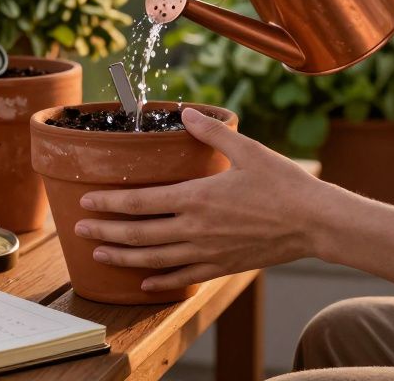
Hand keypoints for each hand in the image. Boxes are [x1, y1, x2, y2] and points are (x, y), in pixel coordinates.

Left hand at [75, 108, 336, 291]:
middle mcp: (196, 228)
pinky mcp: (221, 266)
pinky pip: (183, 277)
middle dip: (105, 232)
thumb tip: (185, 112)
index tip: (88, 200)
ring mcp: (207, 251)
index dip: (110, 203)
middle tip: (79, 229)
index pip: (141, 202)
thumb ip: (211, 131)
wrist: (314, 222)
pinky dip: (159, 281)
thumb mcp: (247, 149)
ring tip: (99, 254)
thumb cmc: (283, 183)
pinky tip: (144, 282)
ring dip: (123, 257)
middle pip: (138, 234)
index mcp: (197, 197)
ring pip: (154, 259)